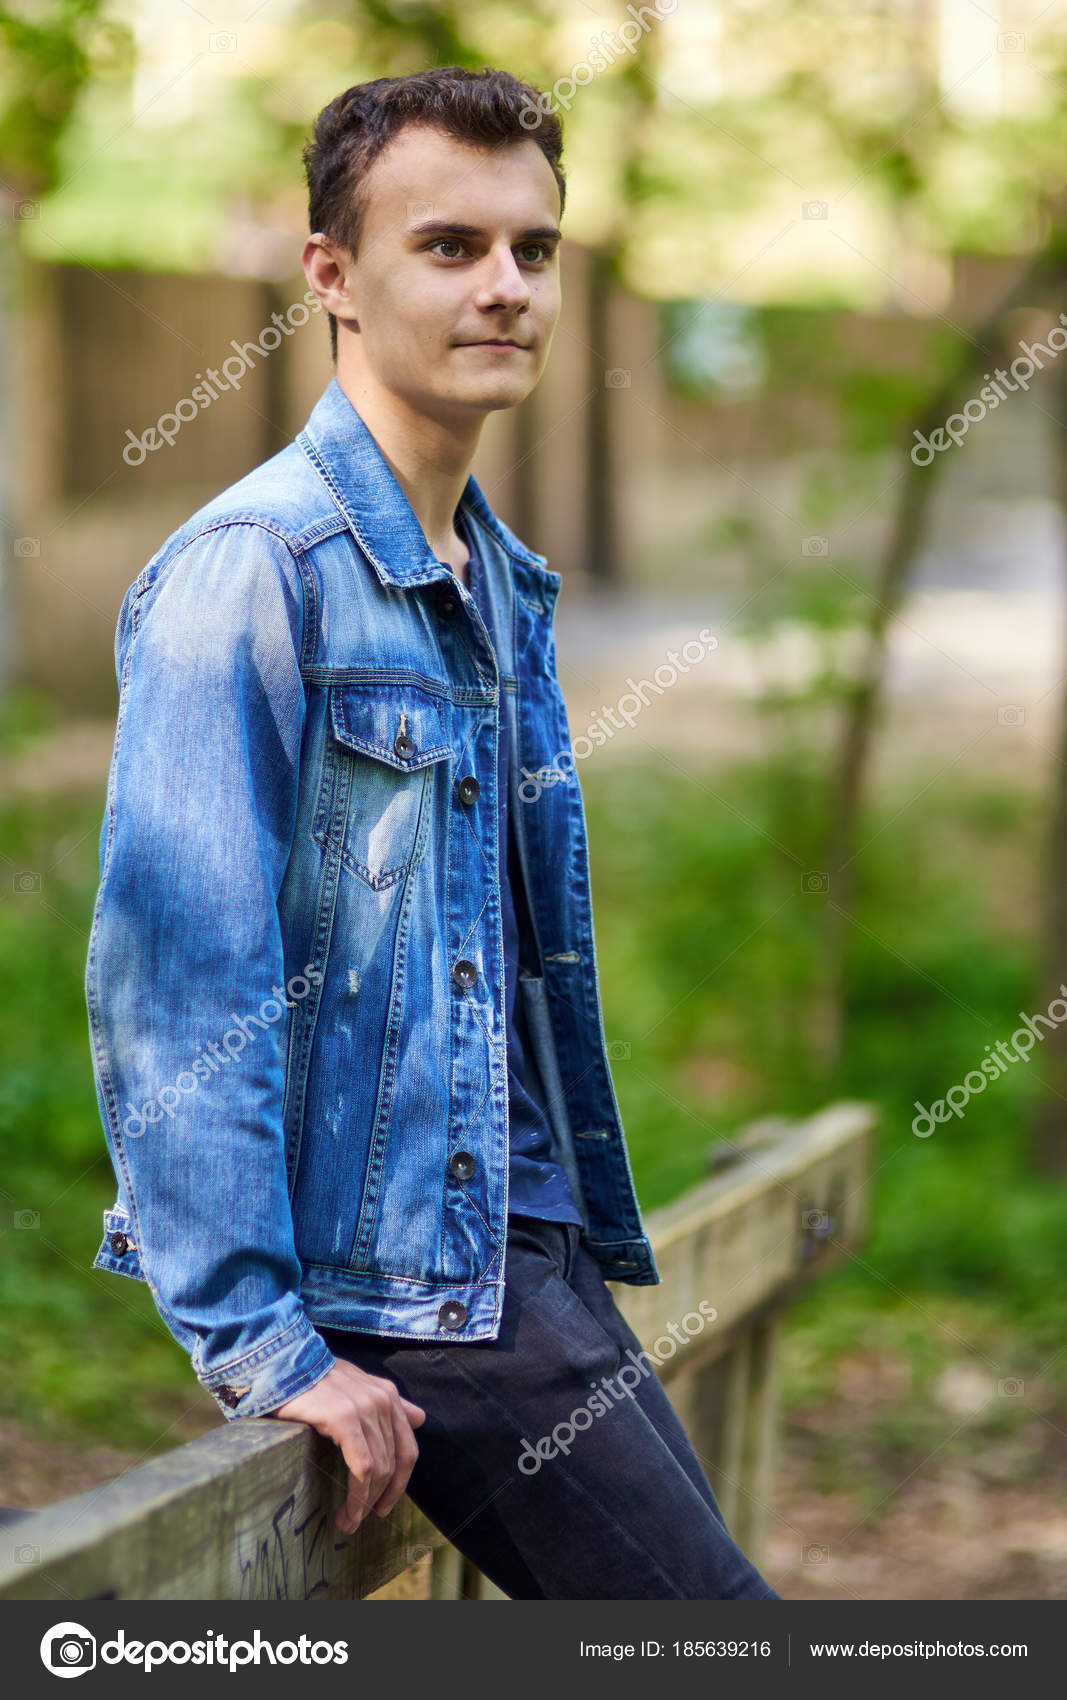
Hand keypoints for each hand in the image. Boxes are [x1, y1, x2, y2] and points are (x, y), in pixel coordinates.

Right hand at [269, 1360, 426, 1533]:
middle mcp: (382, 1400)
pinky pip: (362, 1468)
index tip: (383, 1506)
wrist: (282, 1363)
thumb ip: (388, 1403)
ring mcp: (365, 1409)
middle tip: (358, 1521)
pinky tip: (345, 1512)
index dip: (399, 1484)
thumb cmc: (313, 1380)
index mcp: (388, 1395)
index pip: (407, 1449)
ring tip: (347, 1522)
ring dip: (364, 1504)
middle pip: (393, 1464)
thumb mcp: (355, 1386)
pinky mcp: (344, 1419)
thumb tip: (420, 1418)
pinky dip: (357, 1497)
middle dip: (379, 1499)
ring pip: (379, 1470)